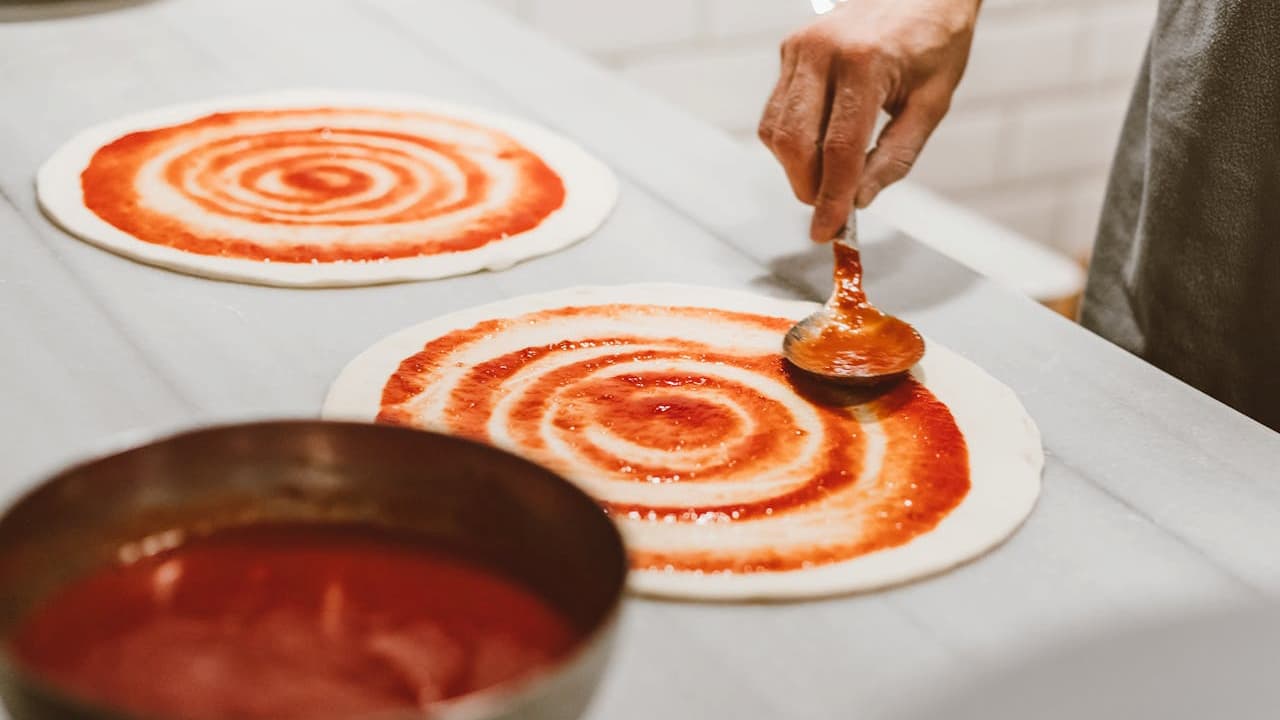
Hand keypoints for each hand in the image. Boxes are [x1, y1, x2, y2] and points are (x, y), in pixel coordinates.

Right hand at [758, 0, 979, 239]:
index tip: (828, 231)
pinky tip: (819, 148)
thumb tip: (858, 199)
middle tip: (827, 209)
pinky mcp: (789, 50)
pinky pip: (775, 112)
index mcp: (866, 62)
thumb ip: (894, 157)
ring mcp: (800, 48)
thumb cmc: (934, 42)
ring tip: (827, 178)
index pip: (839, 148)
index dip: (832, 197)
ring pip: (776, 131)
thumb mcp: (932, 104)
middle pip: (796, 143)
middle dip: (808, 187)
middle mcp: (823, 51)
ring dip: (796, 168)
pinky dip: (791, 143)